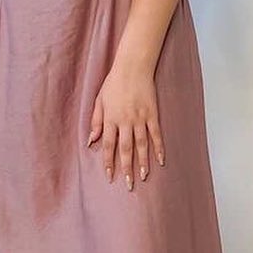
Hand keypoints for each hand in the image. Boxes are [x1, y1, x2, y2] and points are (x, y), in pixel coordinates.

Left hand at [86, 58, 165, 189]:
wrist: (133, 67)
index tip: (110, 176)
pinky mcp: (152, 114)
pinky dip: (159, 147)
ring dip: (143, 161)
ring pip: (142, 144)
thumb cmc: (114, 83)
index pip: (109, 145)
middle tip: (129, 185)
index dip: (109, 162)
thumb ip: (96, 121)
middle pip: (126, 149)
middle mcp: (125, 121)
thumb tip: (91, 140)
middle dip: (126, 168)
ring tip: (144, 176)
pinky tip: (161, 160)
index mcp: (111, 119)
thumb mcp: (99, 100)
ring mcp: (140, 118)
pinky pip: (156, 134)